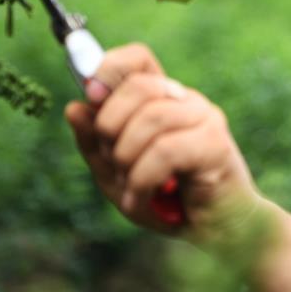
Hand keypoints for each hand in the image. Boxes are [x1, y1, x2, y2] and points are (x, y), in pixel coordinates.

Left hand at [65, 43, 260, 238]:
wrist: (216, 233)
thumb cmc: (168, 203)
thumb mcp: (117, 175)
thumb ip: (94, 144)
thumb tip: (74, 107)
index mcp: (161, 99)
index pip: (138, 58)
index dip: (109, 68)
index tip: (91, 95)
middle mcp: (185, 100)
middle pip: (138, 86)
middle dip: (109, 127)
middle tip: (113, 164)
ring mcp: (204, 118)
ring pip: (150, 118)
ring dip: (126, 159)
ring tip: (130, 189)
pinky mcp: (216, 143)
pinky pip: (165, 150)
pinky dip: (142, 179)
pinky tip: (141, 199)